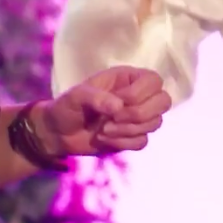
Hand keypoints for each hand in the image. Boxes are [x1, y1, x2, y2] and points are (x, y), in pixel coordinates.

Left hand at [39, 66, 173, 155]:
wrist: (58, 133)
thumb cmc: (67, 107)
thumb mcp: (76, 96)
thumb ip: (96, 97)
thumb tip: (119, 107)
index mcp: (128, 78)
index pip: (154, 80)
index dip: (139, 94)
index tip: (117, 101)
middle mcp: (138, 96)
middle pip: (164, 102)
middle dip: (139, 114)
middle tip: (114, 118)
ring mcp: (137, 117)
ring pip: (155, 123)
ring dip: (128, 130)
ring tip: (104, 129)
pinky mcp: (133, 137)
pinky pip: (143, 142)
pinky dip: (123, 143)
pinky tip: (105, 139)